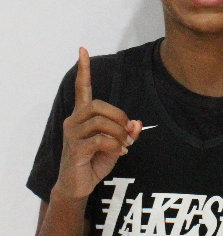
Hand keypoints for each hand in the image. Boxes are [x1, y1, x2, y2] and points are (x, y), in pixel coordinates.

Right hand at [55, 48, 141, 199]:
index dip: (83, 69)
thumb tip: (137, 123)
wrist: (77, 186)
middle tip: (128, 130)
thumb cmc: (94, 161)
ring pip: (100, 121)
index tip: (83, 50)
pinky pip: (100, 140)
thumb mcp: (116, 144)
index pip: (81, 88)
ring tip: (125, 144)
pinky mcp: (75, 150)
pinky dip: (115, 145)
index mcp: (82, 116)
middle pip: (97, 104)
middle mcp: (73, 121)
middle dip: (119, 115)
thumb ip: (127, 132)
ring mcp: (72, 135)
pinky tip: (120, 152)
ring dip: (119, 132)